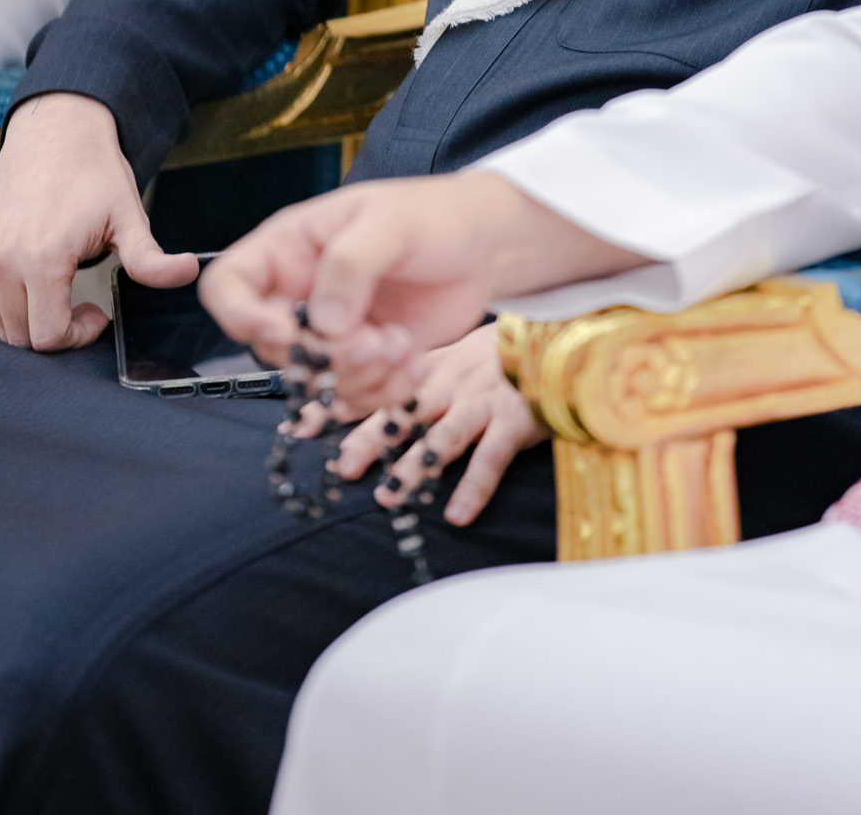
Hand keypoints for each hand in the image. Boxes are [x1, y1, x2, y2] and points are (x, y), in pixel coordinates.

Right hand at [0, 93, 197, 349]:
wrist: (57, 130)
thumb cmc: (92, 171)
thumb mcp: (129, 216)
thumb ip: (151, 259)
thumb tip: (189, 272)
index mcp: (43, 260)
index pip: (48, 335)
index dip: (78, 336)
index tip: (97, 313)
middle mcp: (3, 261)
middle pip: (22, 335)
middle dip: (57, 331)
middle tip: (82, 306)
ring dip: (30, 319)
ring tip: (60, 293)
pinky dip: (5, 306)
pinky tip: (35, 286)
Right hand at [199, 171, 646, 411]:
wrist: (488, 246)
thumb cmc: (436, 216)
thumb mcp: (391, 223)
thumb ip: (351, 264)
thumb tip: (321, 321)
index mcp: (291, 247)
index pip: (228, 285)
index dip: (241, 315)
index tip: (287, 329)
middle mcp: (301, 292)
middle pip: (272, 347)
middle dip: (322, 357)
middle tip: (373, 343)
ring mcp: (332, 331)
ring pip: (313, 381)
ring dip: (358, 379)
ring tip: (403, 349)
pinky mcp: (364, 360)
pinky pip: (352, 396)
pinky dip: (383, 392)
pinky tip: (417, 364)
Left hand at [320, 323, 544, 526]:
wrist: (562, 345)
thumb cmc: (502, 357)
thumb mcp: (454, 356)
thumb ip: (415, 378)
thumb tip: (361, 401)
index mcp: (432, 367)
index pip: (376, 385)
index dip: (338, 405)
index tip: (299, 425)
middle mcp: (452, 383)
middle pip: (403, 409)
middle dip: (369, 437)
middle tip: (340, 466)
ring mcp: (483, 402)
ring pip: (442, 434)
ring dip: (415, 465)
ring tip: (389, 495)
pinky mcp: (515, 422)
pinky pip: (492, 457)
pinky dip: (475, 486)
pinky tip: (458, 515)